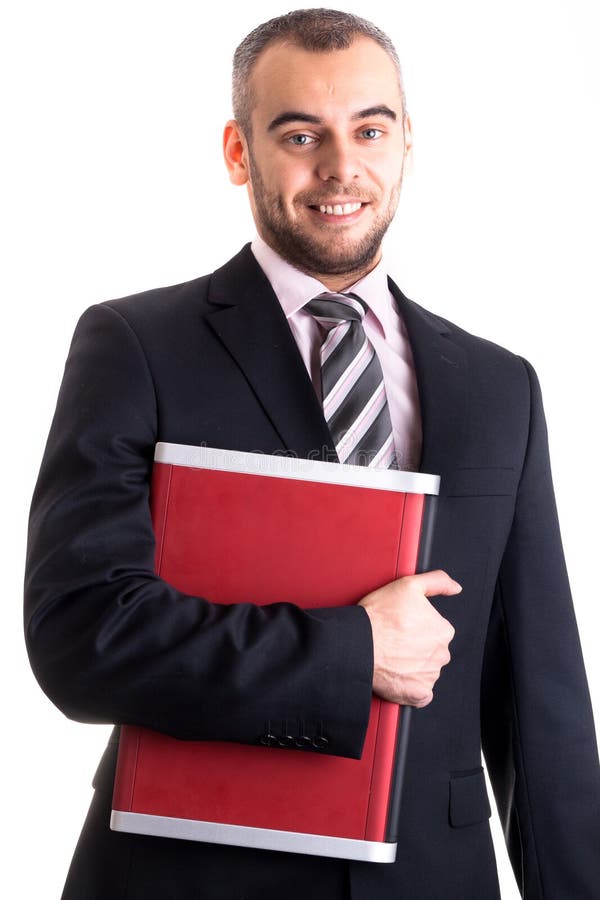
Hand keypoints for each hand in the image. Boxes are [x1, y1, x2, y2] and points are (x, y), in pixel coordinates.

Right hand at [358, 570, 460, 707]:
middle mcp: (441, 654)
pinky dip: (411, 687)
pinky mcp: (418, 694)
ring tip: (392, 656)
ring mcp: (430, 676)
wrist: (359, 644)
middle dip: (417, 647)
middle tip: (395, 640)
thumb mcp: (409, 585)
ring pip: (426, 670)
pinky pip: (421, 693)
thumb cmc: (379, 617)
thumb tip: (455, 587)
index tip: (404, 625)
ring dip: (413, 666)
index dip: (419, 626)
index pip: (437, 629)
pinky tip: (397, 674)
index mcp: (443, 631)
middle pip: (432, 650)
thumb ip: (437, 582)